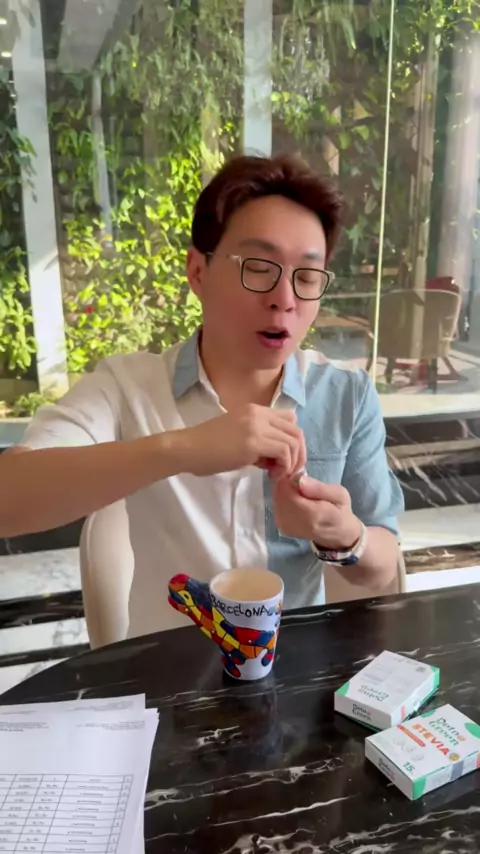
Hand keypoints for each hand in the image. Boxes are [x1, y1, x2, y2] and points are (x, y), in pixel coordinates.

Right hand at [179, 405, 305, 478]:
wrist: (186, 449)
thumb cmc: (206, 449)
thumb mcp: (238, 439)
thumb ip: (258, 443)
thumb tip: (275, 458)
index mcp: (254, 410)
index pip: (289, 418)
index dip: (292, 440)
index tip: (283, 459)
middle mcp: (258, 414)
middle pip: (296, 430)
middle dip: (298, 454)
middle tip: (287, 472)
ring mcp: (256, 426)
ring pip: (294, 441)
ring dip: (291, 462)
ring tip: (276, 475)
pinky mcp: (253, 442)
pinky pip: (284, 452)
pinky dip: (284, 467)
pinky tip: (270, 476)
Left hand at [272, 474, 361, 548]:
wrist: (337, 533)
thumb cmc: (339, 510)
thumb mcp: (340, 494)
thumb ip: (320, 488)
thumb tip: (300, 480)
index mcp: (311, 514)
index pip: (286, 490)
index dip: (290, 478)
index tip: (301, 474)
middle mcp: (293, 523)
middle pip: (278, 494)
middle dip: (286, 484)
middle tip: (302, 482)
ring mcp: (285, 526)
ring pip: (276, 498)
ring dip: (284, 491)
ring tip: (300, 491)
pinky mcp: (281, 527)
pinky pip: (276, 505)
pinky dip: (283, 499)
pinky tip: (295, 499)